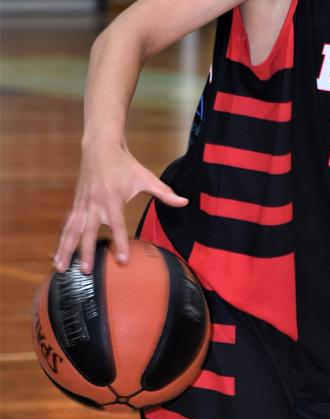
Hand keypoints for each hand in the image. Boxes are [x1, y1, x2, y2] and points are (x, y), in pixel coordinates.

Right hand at [53, 144, 187, 274]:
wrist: (100, 147)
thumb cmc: (125, 164)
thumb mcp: (146, 177)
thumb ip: (165, 192)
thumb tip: (185, 202)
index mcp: (112, 199)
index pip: (117, 225)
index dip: (120, 242)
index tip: (123, 260)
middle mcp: (94, 204)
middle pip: (89, 232)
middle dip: (86, 251)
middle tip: (87, 271)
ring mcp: (82, 205)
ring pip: (71, 231)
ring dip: (65, 250)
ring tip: (61, 269)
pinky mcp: (76, 204)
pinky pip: (66, 226)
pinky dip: (60, 241)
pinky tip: (55, 255)